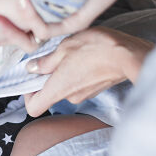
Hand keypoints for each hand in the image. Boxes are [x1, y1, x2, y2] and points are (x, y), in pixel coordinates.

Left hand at [23, 27, 152, 116]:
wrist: (128, 54)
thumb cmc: (96, 48)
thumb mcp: (64, 47)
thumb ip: (46, 61)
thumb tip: (32, 68)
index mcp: (58, 88)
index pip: (34, 108)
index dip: (27, 95)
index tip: (31, 78)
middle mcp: (70, 97)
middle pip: (50, 93)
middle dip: (47, 76)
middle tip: (52, 55)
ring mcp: (84, 94)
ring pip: (65, 86)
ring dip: (63, 71)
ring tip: (72, 51)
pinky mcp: (96, 88)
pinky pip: (78, 83)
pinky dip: (76, 71)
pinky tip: (84, 55)